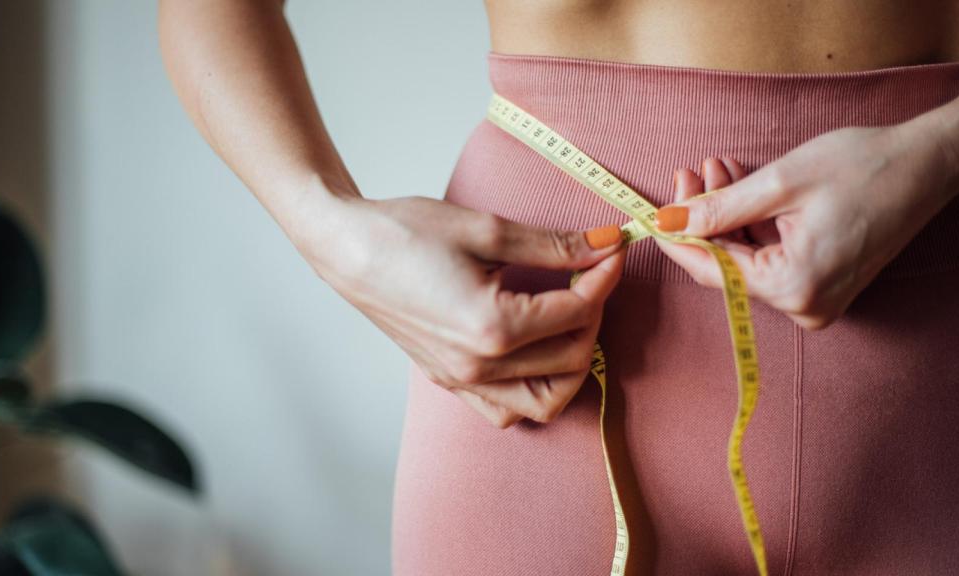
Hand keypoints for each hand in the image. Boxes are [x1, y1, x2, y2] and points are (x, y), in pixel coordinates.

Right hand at [304, 194, 623, 427]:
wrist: (345, 249)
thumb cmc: (404, 232)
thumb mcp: (485, 229)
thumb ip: (552, 245)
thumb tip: (604, 243)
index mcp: (491, 327)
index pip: (575, 312)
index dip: (604, 276)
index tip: (613, 248)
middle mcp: (478, 366)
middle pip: (571, 358)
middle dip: (594, 313)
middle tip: (591, 273)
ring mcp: (461, 380)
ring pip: (544, 401)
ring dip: (571, 363)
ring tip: (569, 317)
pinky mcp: (448, 381)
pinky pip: (505, 409)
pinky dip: (532, 389)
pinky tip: (533, 349)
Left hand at [654, 121, 958, 329]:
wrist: (928, 164)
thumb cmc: (864, 167)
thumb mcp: (780, 183)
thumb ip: (719, 209)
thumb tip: (669, 223)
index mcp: (794, 287)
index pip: (711, 270)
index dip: (678, 239)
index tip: (654, 211)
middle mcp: (804, 307)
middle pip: (727, 264)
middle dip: (703, 217)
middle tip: (689, 173)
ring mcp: (815, 299)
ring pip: (746, 258)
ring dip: (726, 215)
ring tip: (715, 169)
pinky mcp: (822, 284)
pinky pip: (770, 258)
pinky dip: (751, 224)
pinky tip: (738, 186)